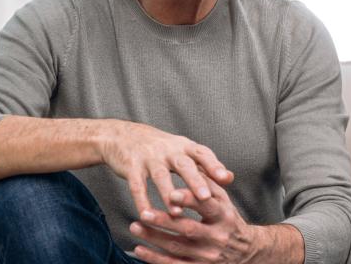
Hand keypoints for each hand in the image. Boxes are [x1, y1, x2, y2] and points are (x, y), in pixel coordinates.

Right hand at [96, 120, 233, 216]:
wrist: (120, 136)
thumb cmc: (159, 149)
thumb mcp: (182, 151)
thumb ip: (204, 165)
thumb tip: (230, 178)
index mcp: (183, 146)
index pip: (202, 154)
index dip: (215, 165)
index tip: (226, 179)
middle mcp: (168, 149)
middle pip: (184, 165)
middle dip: (195, 181)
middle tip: (205, 197)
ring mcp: (149, 157)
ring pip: (160, 176)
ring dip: (168, 195)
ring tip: (177, 214)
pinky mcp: (131, 166)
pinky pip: (137, 185)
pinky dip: (141, 201)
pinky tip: (146, 216)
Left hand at [131, 178, 293, 263]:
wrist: (245, 252)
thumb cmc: (229, 220)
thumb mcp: (225, 201)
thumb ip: (209, 185)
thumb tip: (194, 167)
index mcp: (224, 216)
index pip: (206, 206)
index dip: (189, 200)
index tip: (171, 194)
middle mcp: (217, 237)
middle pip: (188, 229)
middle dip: (164, 222)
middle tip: (144, 213)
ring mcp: (207, 255)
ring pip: (177, 248)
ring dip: (154, 238)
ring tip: (135, 227)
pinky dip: (155, 258)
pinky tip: (140, 249)